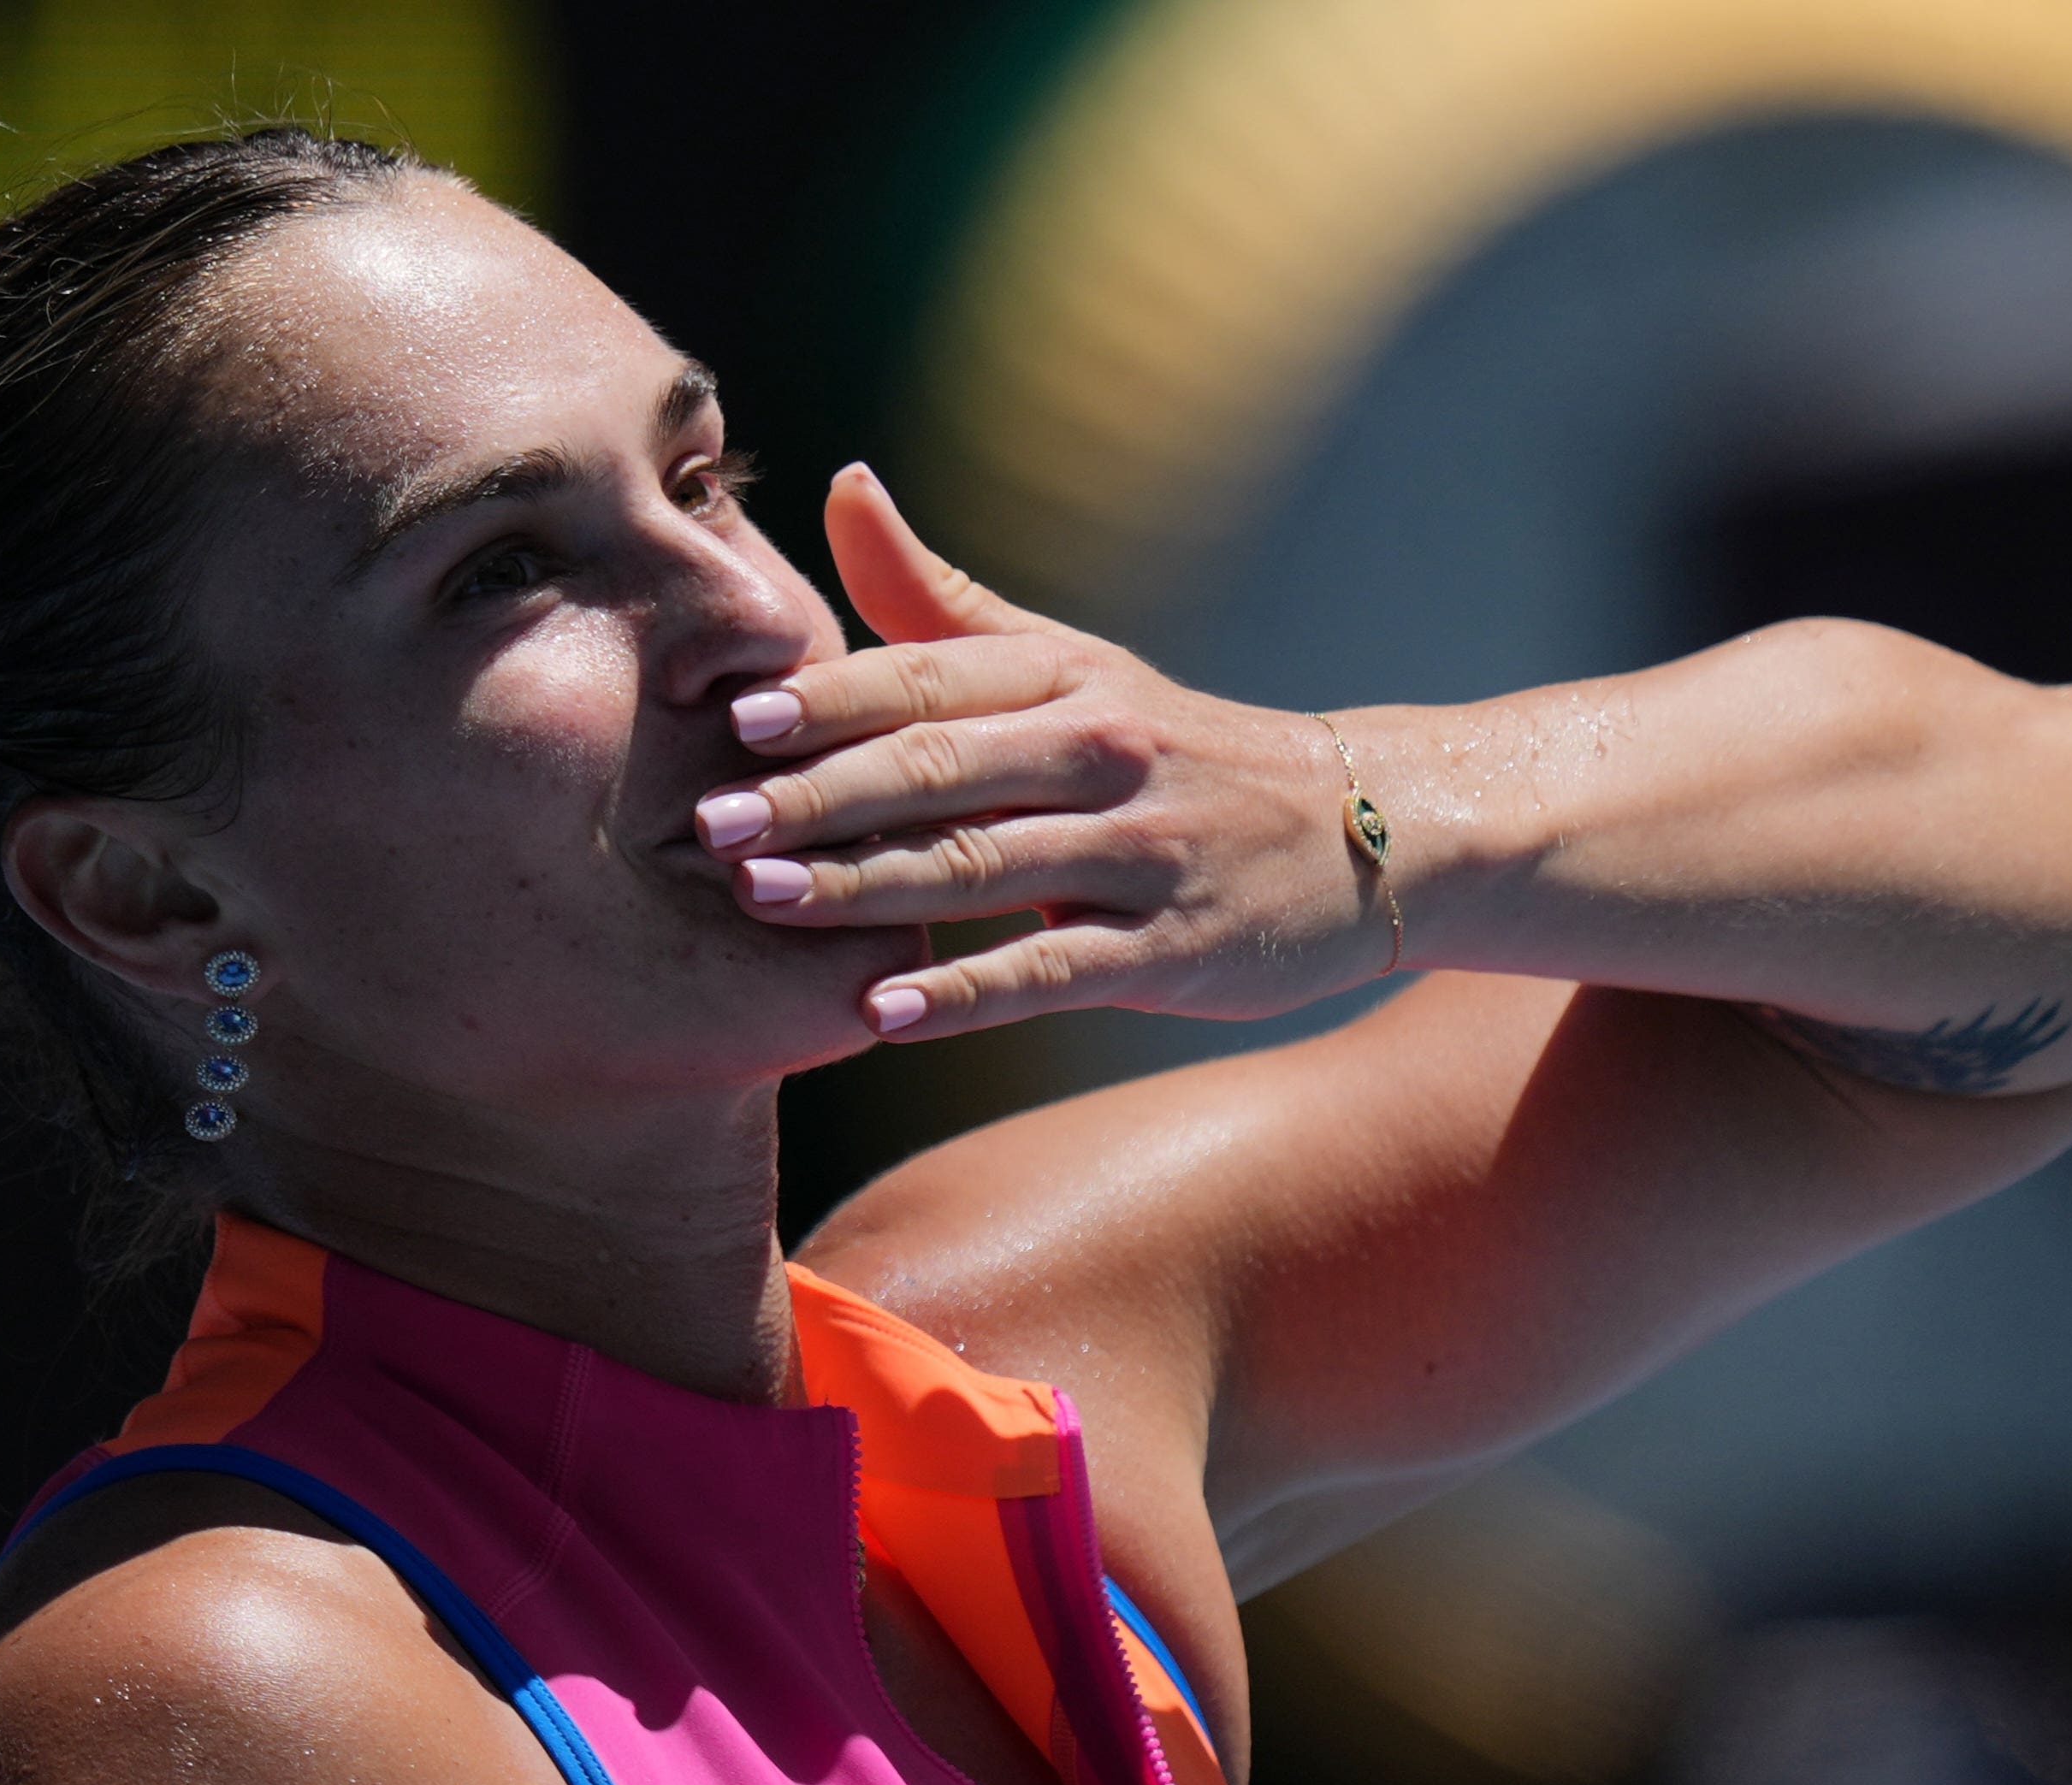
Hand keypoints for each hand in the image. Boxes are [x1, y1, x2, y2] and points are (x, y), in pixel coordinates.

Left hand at [703, 467, 1400, 1038]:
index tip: (727, 720)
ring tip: (761, 904)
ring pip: (980, 869)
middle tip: (709, 826)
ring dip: (864, 890)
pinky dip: (965, 994)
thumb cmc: (1171, 747)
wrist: (1362, 833)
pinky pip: (1050, 974)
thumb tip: (843, 483)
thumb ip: (942, 598)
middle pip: (939, 771)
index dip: (827, 700)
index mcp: (1064, 677)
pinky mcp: (1168, 950)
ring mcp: (1138, 853)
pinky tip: (882, 1015)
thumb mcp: (1073, 662)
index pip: (927, 678)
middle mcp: (1101, 752)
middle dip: (817, 798)